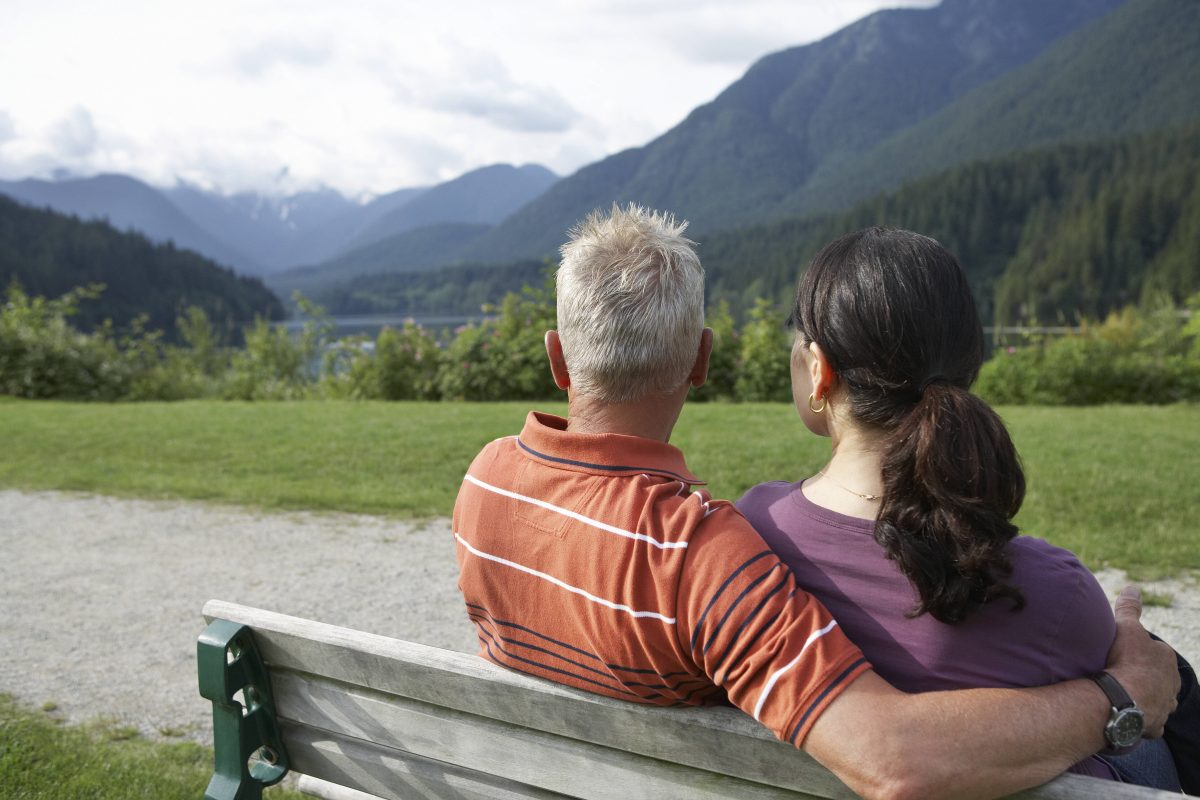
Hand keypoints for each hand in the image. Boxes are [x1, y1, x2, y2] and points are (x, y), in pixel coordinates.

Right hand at [1103, 585, 1178, 736]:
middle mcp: (1172, 683)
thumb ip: (1129, 608)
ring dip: (1146, 696)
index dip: (1138, 652)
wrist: (1121, 698)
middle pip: (1159, 676)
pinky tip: (1128, 712)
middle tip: (1122, 673)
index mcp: (1166, 658)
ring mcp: (1166, 705)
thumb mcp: (1125, 627)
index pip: (1154, 652)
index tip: (1122, 653)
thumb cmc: (1124, 661)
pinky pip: (1151, 720)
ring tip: (1125, 694)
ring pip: (1159, 699)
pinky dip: (1142, 717)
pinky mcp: (1157, 724)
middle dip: (1145, 675)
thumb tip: (1133, 587)